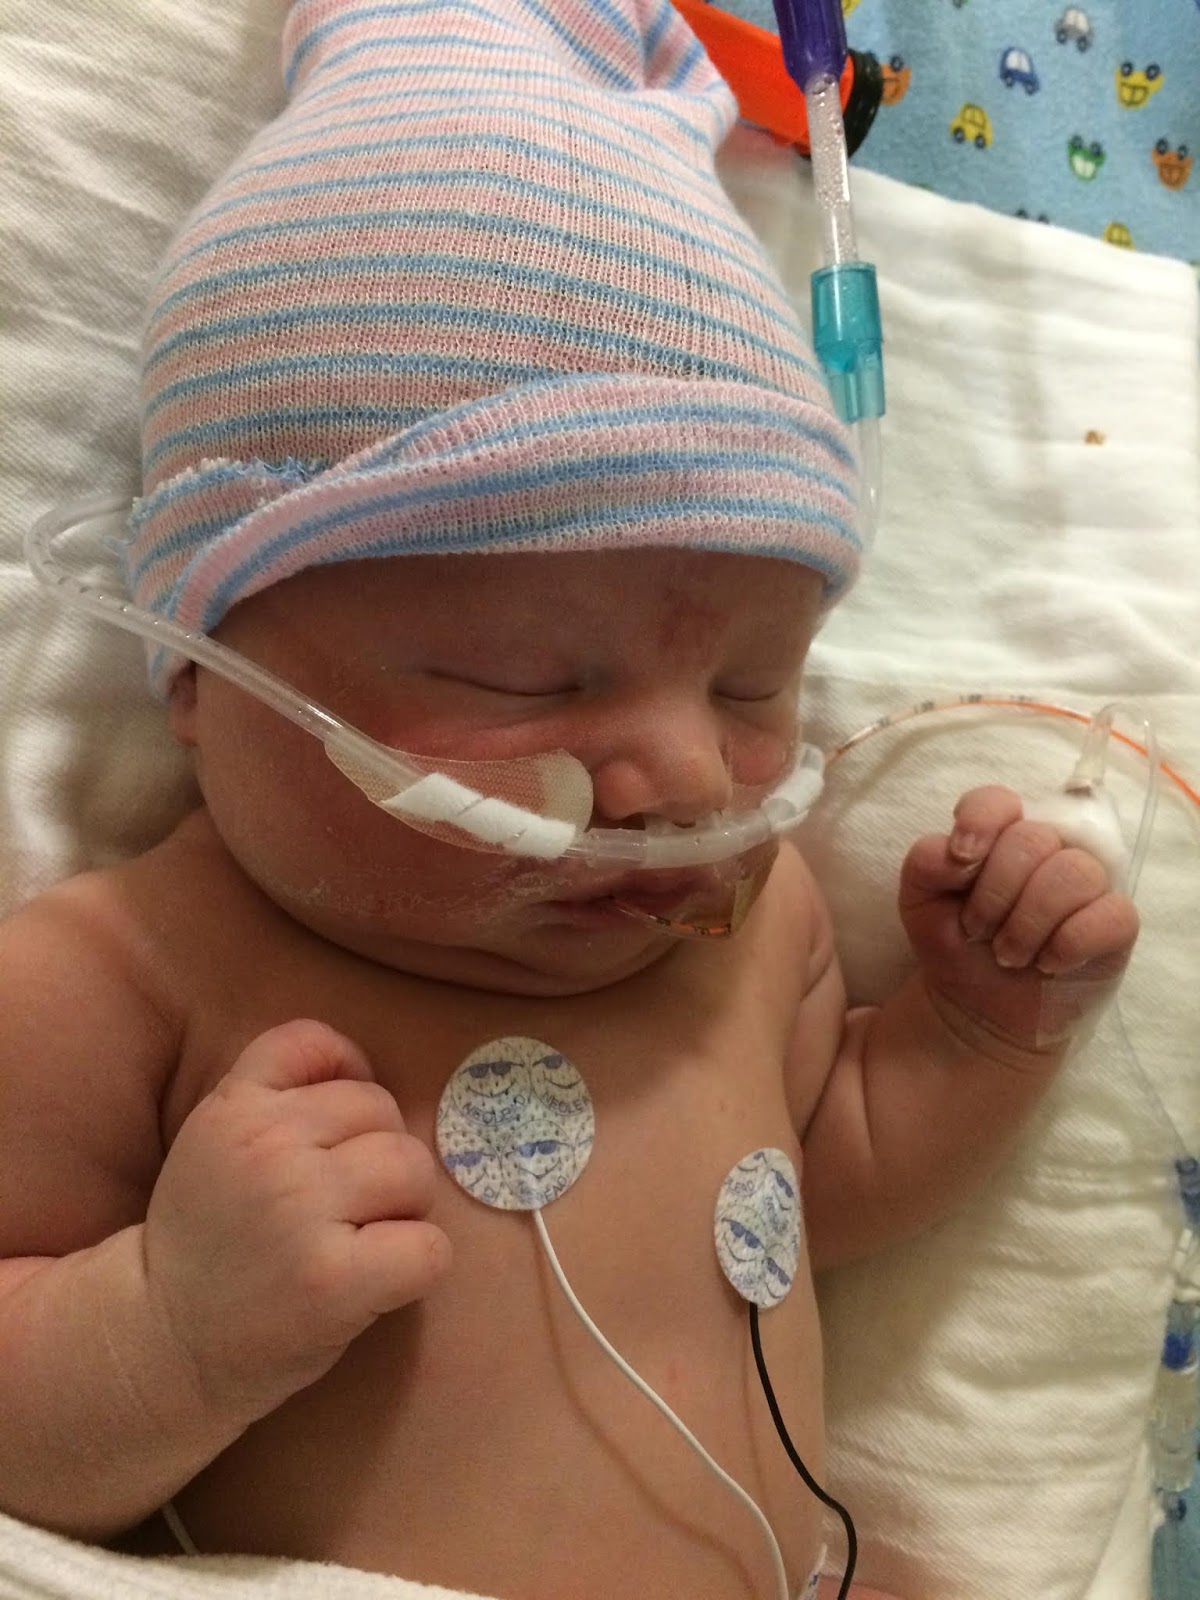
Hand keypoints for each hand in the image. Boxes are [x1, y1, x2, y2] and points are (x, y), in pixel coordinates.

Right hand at [142, 1020, 450, 1422]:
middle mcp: (266, 1149)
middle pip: (381, 1108)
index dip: (343, 1075)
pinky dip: (420, 1264)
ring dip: (404, 1206)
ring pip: (413, 1168)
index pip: (312, 1041)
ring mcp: (300, 1213)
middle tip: (340, 1206)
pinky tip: (379, 1280)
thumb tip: (364, 1070)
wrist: (163, 1345)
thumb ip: (276, 1094)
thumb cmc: (212, 1238)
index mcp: (232, 1109)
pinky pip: (429, 1247)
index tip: (331, 1128)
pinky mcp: (334, 1281)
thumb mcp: (216, 1141)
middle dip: (376, 1153)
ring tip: (361, 1238)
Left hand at [899, 786, 1138, 1057]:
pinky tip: (1048, 963)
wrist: (977, 1007)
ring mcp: (1087, 884)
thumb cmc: (955, 944)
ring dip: (1028, 924)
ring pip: (1073, 872)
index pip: (998, 801)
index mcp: (999, 836)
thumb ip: (926, 862)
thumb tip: (960, 851)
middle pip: (1032, 840)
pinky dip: (1069, 943)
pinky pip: (1111, 913)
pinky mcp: (1115, 923)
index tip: (962, 860)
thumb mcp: (919, 902)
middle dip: (995, 895)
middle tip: (979, 932)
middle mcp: (1048, 850)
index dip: (981, 821)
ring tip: (1009, 954)